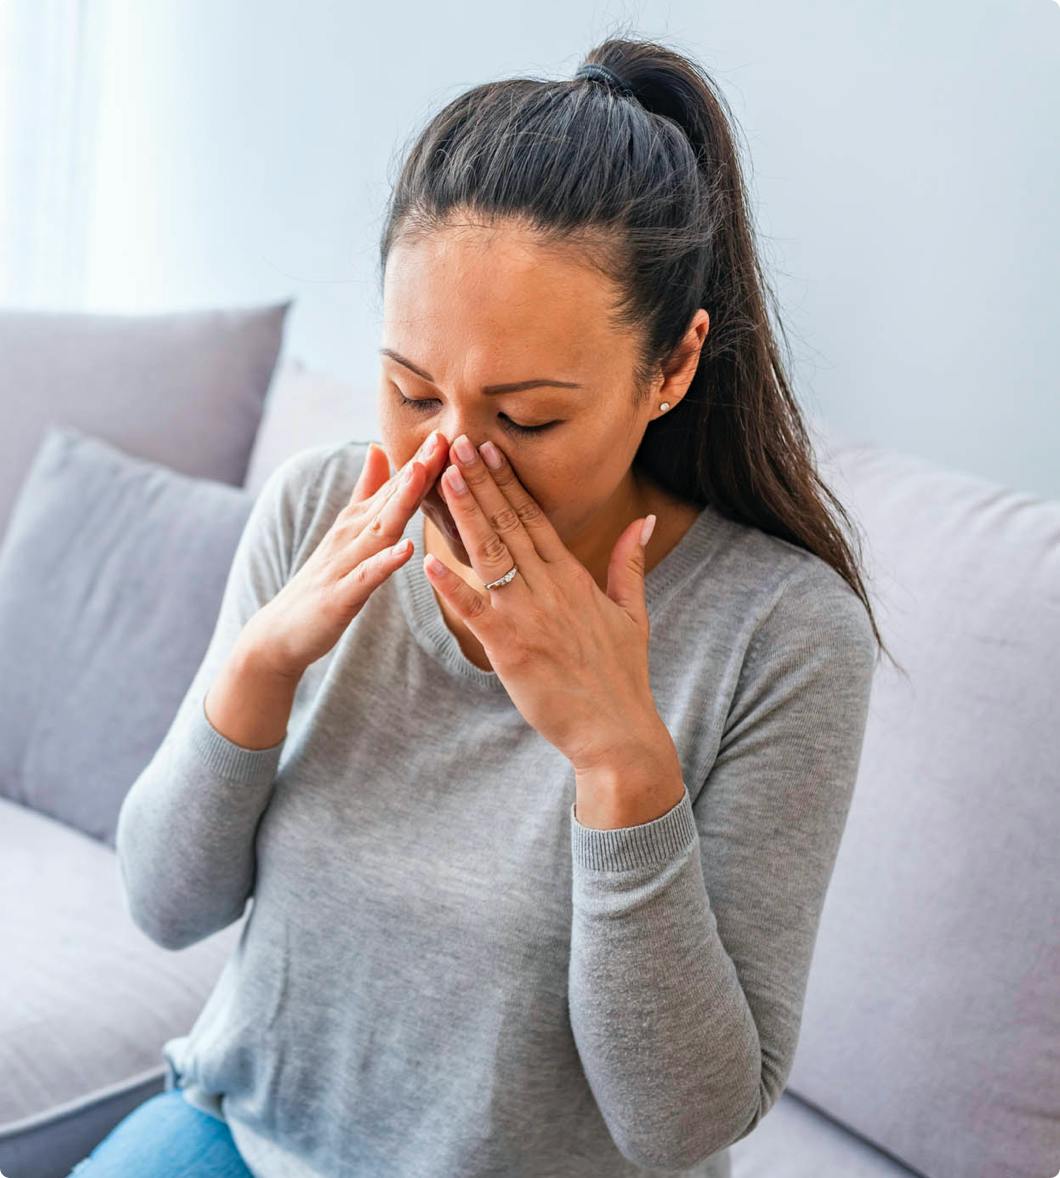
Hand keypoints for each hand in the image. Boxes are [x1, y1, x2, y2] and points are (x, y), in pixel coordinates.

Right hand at [246, 432, 449, 678]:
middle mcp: (351, 536)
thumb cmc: (323, 581)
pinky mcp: (341, 595)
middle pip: (389, 499)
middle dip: (417, 470)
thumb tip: (377, 448)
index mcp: (358, 523)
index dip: (420, 461)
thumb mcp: (346, 532)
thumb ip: (364, 492)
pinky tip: (407, 548)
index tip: (446, 433)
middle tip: (443, 440)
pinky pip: (368, 576)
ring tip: (424, 476)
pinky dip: (386, 561)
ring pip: (379, 529)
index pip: (394, 487)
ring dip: (402, 502)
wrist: (280, 631)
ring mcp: (345, 564)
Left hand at [427, 434, 660, 768]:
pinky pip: (474, 609)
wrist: (616, 730)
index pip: (536, 519)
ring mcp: (528, 615)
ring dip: (466, 514)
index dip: (509, 483)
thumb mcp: (633, 613)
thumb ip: (629, 563)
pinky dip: (451, 584)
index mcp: (574, 577)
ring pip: (491, 554)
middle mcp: (550, 588)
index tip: (490, 450)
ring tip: (444, 477)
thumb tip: (644, 520)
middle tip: (457, 444)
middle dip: (482, 482)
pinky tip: (427, 559)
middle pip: (509, 525)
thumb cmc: (621, 675)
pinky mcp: (509, 647)